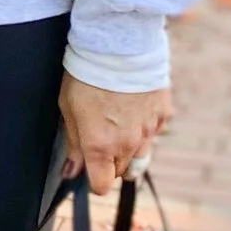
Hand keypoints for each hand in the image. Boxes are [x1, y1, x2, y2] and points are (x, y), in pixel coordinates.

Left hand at [61, 76, 170, 198]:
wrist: (119, 44)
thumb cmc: (86, 74)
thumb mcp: (68, 108)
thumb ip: (73, 144)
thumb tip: (71, 171)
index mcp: (100, 146)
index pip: (101, 185)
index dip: (94, 181)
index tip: (89, 170)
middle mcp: (126, 144)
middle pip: (120, 171)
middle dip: (109, 162)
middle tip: (99, 137)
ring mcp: (148, 131)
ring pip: (140, 156)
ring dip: (128, 149)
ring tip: (118, 126)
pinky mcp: (162, 115)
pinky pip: (153, 133)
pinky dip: (144, 128)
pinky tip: (133, 110)